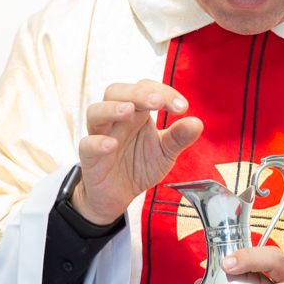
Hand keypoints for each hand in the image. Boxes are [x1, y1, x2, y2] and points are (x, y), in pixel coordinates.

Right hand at [72, 80, 202, 223]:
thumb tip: (197, 123)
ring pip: (95, 112)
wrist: (120, 196)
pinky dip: (98, 142)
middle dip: (137, 93)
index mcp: (136, 113)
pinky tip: (112, 144)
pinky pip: (87, 145)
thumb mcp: (165, 152)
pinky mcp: (90, 158)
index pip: (145, 88)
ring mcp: (101, 136)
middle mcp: (117, 120)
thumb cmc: (139, 166)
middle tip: (157, 102)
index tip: (182, 107)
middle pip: (116, 91)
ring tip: (128, 110)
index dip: (163, 91)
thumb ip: (179, 137)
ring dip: (112, 108)